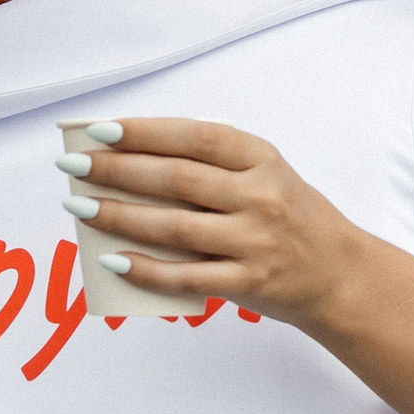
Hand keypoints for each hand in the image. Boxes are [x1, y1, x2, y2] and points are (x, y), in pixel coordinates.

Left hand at [62, 119, 371, 330]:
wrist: (340, 274)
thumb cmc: (291, 217)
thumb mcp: (266, 174)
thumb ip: (213, 166)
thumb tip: (132, 163)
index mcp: (261, 159)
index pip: (194, 138)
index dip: (144, 132)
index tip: (100, 130)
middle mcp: (260, 197)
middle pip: (176, 180)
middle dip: (117, 171)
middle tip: (74, 168)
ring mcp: (254, 242)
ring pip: (173, 228)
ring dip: (120, 217)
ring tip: (81, 209)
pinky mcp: (248, 284)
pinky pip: (185, 277)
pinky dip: (145, 270)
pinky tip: (111, 261)